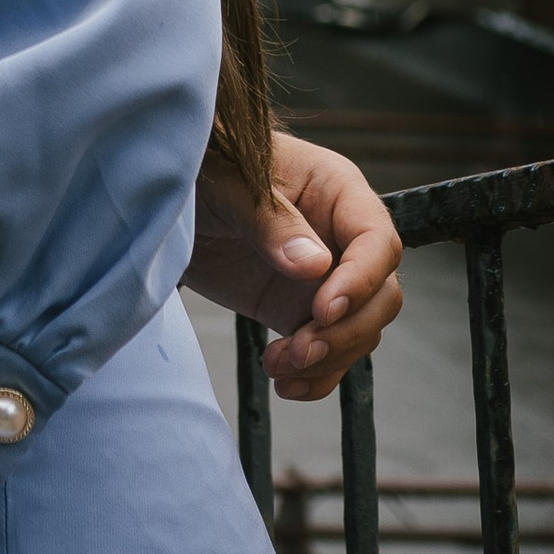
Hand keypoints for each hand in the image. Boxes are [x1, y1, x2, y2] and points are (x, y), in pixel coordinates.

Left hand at [185, 127, 403, 402]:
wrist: (173, 198)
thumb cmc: (208, 168)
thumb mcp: (231, 185)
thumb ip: (270, 220)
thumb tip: (315, 265)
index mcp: (337, 191)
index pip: (377, 241)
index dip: (361, 281)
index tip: (322, 311)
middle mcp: (341, 238)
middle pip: (379, 297)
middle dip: (345, 333)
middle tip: (298, 349)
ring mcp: (324, 279)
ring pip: (358, 332)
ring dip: (325, 360)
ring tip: (275, 365)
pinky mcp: (297, 311)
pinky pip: (328, 354)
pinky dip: (314, 377)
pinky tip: (284, 385)